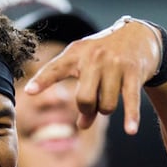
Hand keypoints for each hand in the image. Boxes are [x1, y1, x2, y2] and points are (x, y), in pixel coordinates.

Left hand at [24, 17, 161, 134]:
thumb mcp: (84, 65)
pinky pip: (130, 100)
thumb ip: (79, 94)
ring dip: (106, 110)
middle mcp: (94, 58)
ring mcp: (115, 65)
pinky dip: (131, 116)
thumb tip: (82, 126)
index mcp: (75, 54)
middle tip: (89, 109)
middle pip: (84, 100)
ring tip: (107, 99)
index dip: (42, 81)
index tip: (29, 91)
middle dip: (86, 111)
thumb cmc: (102, 56)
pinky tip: (131, 130)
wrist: (137, 36)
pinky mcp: (134, 73)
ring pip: (106, 105)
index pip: (55, 69)